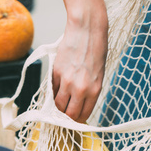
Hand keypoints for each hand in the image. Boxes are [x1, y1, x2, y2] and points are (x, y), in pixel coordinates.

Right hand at [53, 0, 107, 122]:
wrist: (87, 29)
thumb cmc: (96, 49)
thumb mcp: (98, 74)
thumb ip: (89, 91)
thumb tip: (78, 104)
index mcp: (94, 90)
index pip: (82, 115)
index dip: (76, 120)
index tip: (73, 120)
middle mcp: (80, 88)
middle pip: (68, 113)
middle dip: (66, 117)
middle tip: (64, 115)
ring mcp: (66, 81)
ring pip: (58, 104)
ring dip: (57, 106)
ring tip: (59, 103)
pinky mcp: (56, 73)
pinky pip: (52, 89)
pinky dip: (53, 92)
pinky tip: (58, 88)